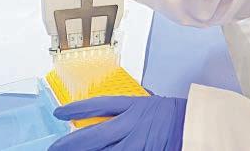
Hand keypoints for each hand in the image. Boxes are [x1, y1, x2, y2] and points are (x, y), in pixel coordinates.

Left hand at [49, 95, 186, 150]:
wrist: (195, 126)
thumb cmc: (174, 115)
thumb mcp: (148, 104)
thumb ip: (128, 109)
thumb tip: (104, 114)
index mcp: (133, 107)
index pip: (99, 106)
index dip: (77, 109)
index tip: (59, 112)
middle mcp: (131, 125)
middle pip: (94, 136)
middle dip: (70, 144)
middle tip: (54, 148)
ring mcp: (137, 144)